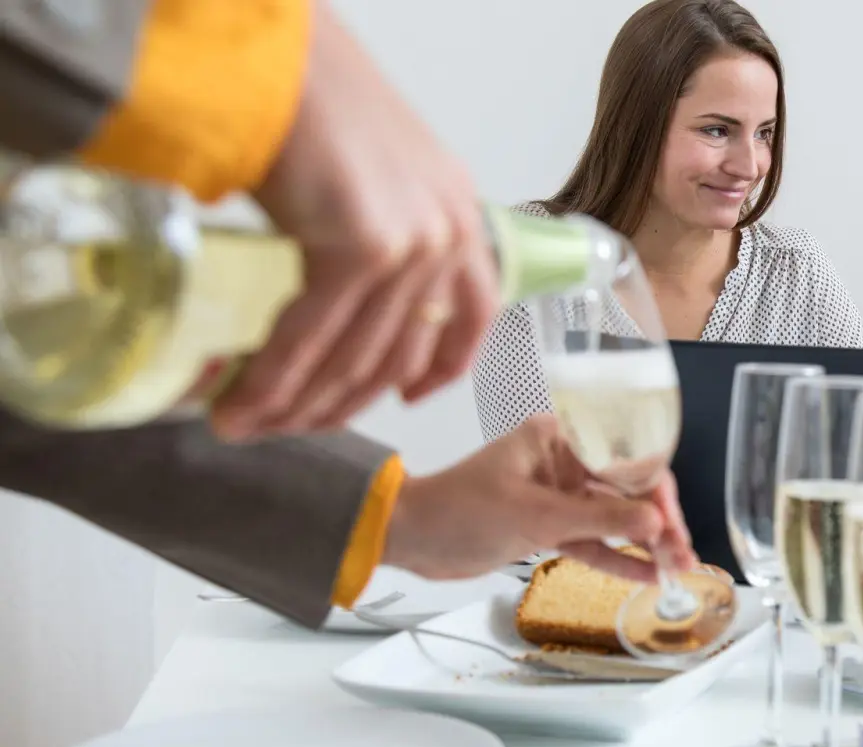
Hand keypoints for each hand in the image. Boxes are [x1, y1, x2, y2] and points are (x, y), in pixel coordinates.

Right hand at [210, 3, 498, 440]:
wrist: (282, 58)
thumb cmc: (314, 100)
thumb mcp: (378, 171)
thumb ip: (379, 230)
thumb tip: (336, 289)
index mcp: (459, 214)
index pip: (474, 313)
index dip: (442, 367)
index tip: (410, 398)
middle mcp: (449, 235)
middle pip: (400, 353)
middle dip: (339, 403)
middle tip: (288, 427)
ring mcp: (412, 245)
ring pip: (355, 357)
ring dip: (298, 404)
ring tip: (251, 425)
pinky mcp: (363, 250)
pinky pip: (313, 338)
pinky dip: (275, 380)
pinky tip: (245, 405)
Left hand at [381, 415, 696, 581]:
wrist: (410, 538)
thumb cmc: (455, 509)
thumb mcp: (534, 515)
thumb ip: (598, 519)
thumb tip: (653, 522)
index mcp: (558, 437)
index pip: (626, 458)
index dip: (656, 492)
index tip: (672, 523)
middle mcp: (564, 462)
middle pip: (628, 490)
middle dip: (658, 523)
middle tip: (682, 554)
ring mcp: (558, 496)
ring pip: (615, 519)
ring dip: (644, 544)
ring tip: (675, 570)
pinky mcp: (549, 527)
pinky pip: (594, 542)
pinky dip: (617, 558)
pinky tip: (645, 575)